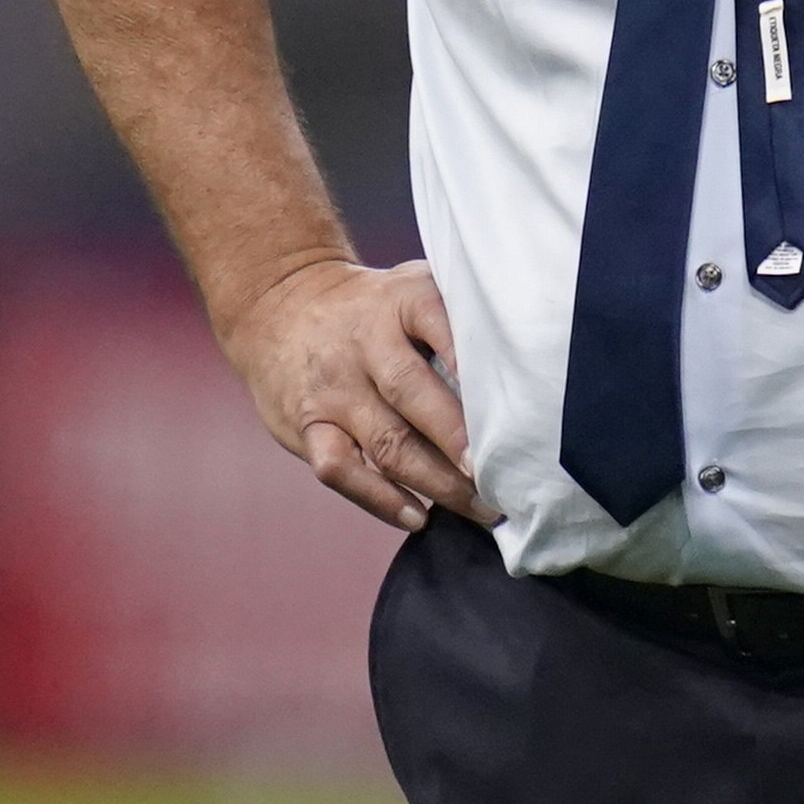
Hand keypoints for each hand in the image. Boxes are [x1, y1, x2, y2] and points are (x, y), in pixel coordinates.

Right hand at [227, 256, 500, 534]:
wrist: (279, 304)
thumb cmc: (372, 308)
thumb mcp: (411, 287)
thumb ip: (456, 318)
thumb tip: (525, 369)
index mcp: (399, 301)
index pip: (438, 324)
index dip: (472, 361)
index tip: (512, 402)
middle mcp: (363, 343)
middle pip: (413, 393)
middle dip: (460, 440)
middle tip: (503, 477)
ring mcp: (333, 388)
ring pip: (385, 442)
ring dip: (436, 482)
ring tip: (479, 508)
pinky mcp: (307, 426)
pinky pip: (341, 470)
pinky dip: (380, 499)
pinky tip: (417, 516)